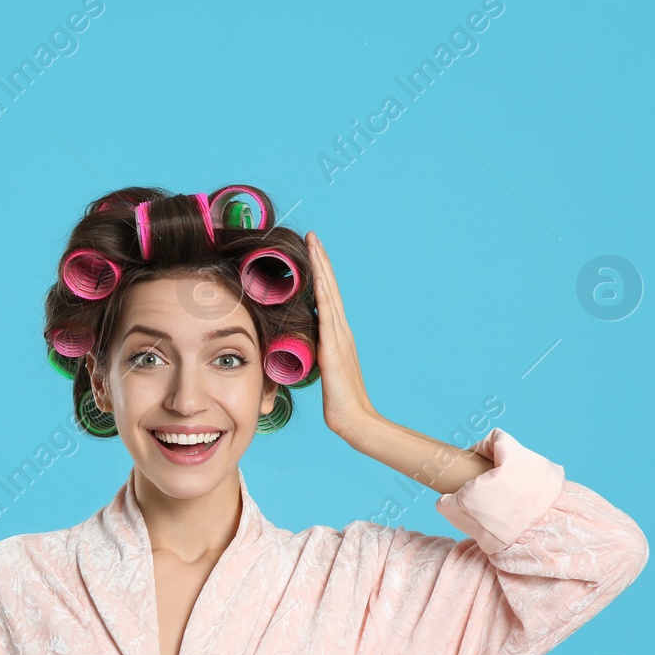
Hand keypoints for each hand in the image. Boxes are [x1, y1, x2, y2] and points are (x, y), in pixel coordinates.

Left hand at [305, 231, 379, 445]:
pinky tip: (318, 277)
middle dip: (321, 260)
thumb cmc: (338, 400)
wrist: (354, 419)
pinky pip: (328, 315)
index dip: (320, 273)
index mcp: (337, 334)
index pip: (326, 296)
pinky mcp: (334, 349)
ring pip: (329, 294)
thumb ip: (314, 353)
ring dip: (321, 268)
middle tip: (312, 235)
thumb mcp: (322, 369)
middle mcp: (340, 330)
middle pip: (329, 287)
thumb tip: (300, 344)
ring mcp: (339, 337)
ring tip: (314, 244)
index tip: (312, 250)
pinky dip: (323, 294)